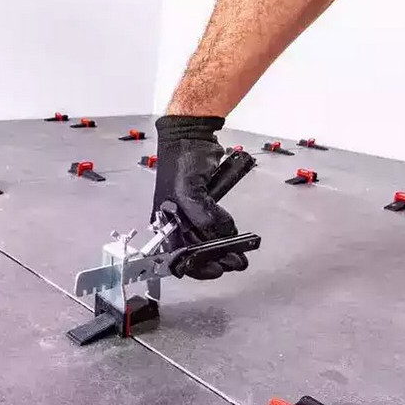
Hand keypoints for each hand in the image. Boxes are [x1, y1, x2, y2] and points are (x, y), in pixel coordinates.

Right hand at [151, 115, 248, 279]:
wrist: (192, 135)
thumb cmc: (181, 157)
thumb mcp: (189, 190)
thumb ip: (203, 215)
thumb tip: (218, 234)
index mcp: (165, 219)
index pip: (178, 254)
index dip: (198, 266)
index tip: (218, 270)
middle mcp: (175, 219)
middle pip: (195, 250)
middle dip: (215, 259)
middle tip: (236, 262)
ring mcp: (189, 212)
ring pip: (205, 240)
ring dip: (222, 249)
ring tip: (239, 254)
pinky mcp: (203, 203)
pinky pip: (213, 225)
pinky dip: (223, 233)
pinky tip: (232, 236)